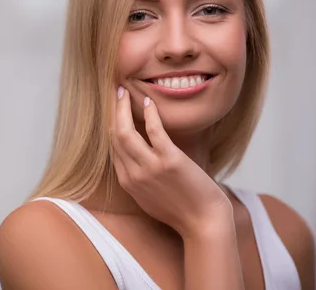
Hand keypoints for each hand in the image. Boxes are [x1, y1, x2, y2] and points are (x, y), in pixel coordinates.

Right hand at [110, 86, 232, 238]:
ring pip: (125, 132)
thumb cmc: (181, 210)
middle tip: (116, 93)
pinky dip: (150, 113)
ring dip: (123, 108)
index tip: (115, 109)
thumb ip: (139, 177)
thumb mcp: (149, 197)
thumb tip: (137, 157)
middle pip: (114, 136)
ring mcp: (150, 168)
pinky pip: (154, 131)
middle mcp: (133, 174)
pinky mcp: (169, 161)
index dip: (111, 124)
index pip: (112, 147)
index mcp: (127, 182)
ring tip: (125, 92)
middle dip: (113, 112)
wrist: (203, 223)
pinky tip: (150, 102)